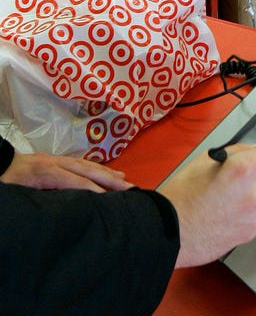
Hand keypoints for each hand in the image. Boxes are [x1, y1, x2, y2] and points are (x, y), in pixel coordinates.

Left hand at [0, 152, 132, 191]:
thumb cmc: (4, 182)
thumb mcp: (17, 195)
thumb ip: (39, 200)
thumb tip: (61, 210)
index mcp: (44, 171)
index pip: (74, 180)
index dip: (92, 190)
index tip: (109, 200)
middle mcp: (54, 162)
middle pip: (87, 170)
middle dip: (110, 179)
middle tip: (129, 187)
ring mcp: (56, 159)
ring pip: (87, 165)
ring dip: (107, 173)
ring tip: (125, 179)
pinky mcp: (56, 160)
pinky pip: (82, 164)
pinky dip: (98, 169)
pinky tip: (108, 173)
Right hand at [160, 140, 255, 267]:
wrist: (169, 230)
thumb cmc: (181, 195)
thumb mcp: (205, 160)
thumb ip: (236, 152)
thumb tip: (255, 150)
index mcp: (242, 169)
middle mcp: (254, 193)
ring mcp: (255, 215)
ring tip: (254, 187)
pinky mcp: (252, 232)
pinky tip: (251, 205)